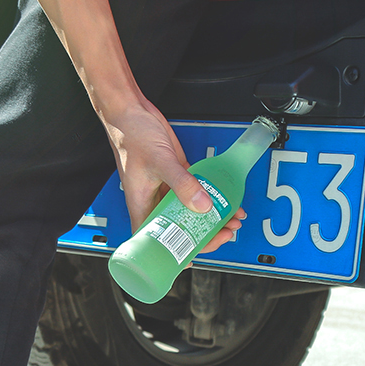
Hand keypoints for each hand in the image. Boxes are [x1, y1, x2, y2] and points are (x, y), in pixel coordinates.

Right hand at [11, 0, 243, 251]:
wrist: (131, 111)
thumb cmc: (132, 136)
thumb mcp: (160, 162)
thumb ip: (183, 184)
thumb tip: (204, 206)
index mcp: (141, 208)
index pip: (158, 242)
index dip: (177, 252)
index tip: (198, 253)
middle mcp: (153, 204)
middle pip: (179, 231)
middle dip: (204, 236)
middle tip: (226, 233)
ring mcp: (166, 192)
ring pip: (190, 214)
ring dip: (212, 220)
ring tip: (233, 220)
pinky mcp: (176, 178)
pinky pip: (196, 195)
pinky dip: (211, 200)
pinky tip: (228, 201)